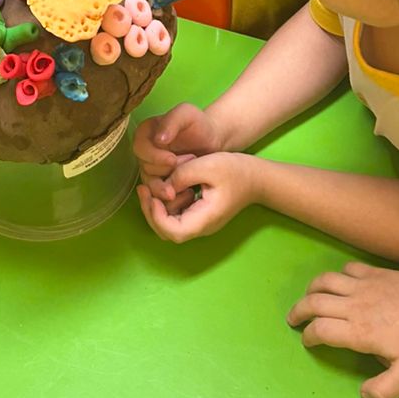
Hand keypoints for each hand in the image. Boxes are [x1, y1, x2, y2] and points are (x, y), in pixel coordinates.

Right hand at [134, 101, 227, 187]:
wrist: (212, 141)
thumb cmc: (199, 124)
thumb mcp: (186, 114)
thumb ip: (172, 122)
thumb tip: (158, 140)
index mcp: (145, 133)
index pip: (140, 148)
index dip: (154, 156)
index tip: (172, 159)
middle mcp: (145, 151)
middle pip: (145, 168)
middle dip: (167, 170)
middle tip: (189, 165)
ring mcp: (152, 168)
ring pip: (152, 183)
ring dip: (171, 183)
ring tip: (190, 176)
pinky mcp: (161, 182)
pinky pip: (160, 194)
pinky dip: (173, 194)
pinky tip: (188, 191)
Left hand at [137, 151, 257, 243]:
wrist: (255, 177)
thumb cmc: (235, 171)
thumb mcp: (208, 165)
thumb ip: (183, 175)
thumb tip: (163, 185)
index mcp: (205, 219)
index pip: (174, 232)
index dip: (157, 216)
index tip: (151, 195)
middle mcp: (201, 226)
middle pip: (168, 233)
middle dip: (151, 213)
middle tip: (142, 189)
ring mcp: (200, 222)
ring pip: (169, 226)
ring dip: (156, 209)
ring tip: (149, 187)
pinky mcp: (198, 214)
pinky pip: (176, 216)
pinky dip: (165, 205)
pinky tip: (163, 187)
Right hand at [287, 261, 398, 397]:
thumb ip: (385, 389)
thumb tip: (364, 395)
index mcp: (358, 332)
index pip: (321, 330)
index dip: (309, 336)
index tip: (307, 342)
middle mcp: (353, 306)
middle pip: (314, 302)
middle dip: (299, 311)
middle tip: (293, 319)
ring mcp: (362, 285)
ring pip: (325, 281)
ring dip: (311, 289)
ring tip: (309, 298)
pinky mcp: (373, 272)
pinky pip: (346, 269)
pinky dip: (337, 276)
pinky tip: (340, 284)